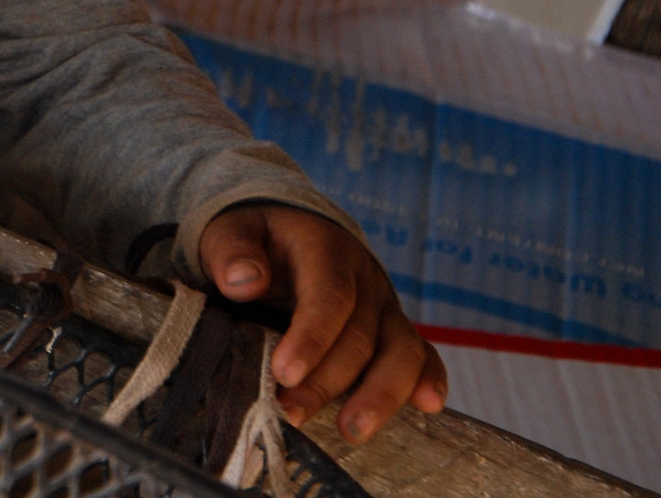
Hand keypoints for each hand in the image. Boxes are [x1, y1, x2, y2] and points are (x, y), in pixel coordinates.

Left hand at [200, 204, 447, 442]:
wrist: (288, 229)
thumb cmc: (255, 239)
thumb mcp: (231, 231)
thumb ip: (231, 252)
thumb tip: (244, 282)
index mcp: (325, 249)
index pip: (329, 295)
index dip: (311, 337)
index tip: (284, 373)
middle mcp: (365, 278)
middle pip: (360, 335)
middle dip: (328, 380)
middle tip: (292, 413)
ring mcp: (384, 306)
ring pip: (401, 350)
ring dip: (381, 394)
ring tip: (352, 431)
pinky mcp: (394, 329)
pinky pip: (422, 353)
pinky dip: (429, 378)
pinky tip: (427, 405)